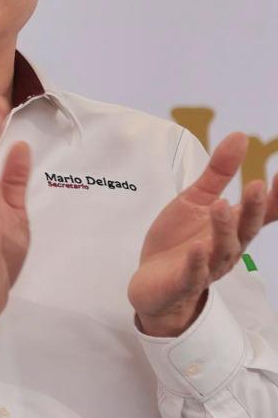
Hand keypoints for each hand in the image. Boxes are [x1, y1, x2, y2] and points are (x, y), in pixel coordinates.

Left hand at [131, 132, 268, 336]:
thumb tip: (240, 136)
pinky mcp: (183, 281)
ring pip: (223, 249)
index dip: (275, 197)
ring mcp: (207, 266)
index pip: (263, 212)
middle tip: (256, 185)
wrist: (152, 282)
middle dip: (253, 208)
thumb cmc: (179, 240)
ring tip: (220, 206)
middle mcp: (228, 247)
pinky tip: (197, 247)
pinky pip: (194, 273)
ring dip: (224, 228)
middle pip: (247, 228)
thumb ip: (218, 172)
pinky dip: (197, 261)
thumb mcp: (196, 200)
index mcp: (234, 227)